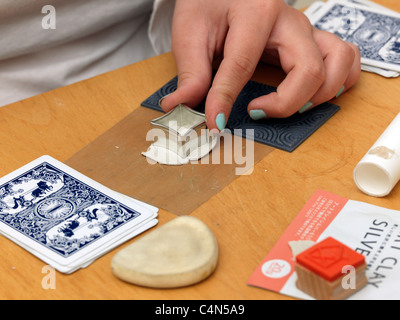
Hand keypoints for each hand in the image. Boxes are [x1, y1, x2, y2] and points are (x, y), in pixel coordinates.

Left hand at [160, 0, 360, 130]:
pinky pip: (346, 58)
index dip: (226, 99)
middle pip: (309, 70)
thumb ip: (191, 72)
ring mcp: (306, 29)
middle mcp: (290, 20)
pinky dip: (338, 80)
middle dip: (285, 103)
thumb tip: (181, 107)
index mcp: (256, 11)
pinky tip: (314, 93)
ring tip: (288, 106)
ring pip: (338, 63)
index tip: (213, 123)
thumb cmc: (208, 3)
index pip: (243, 64)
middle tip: (255, 111)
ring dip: (318, 95)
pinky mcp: (312, 39)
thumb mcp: (190, 33)